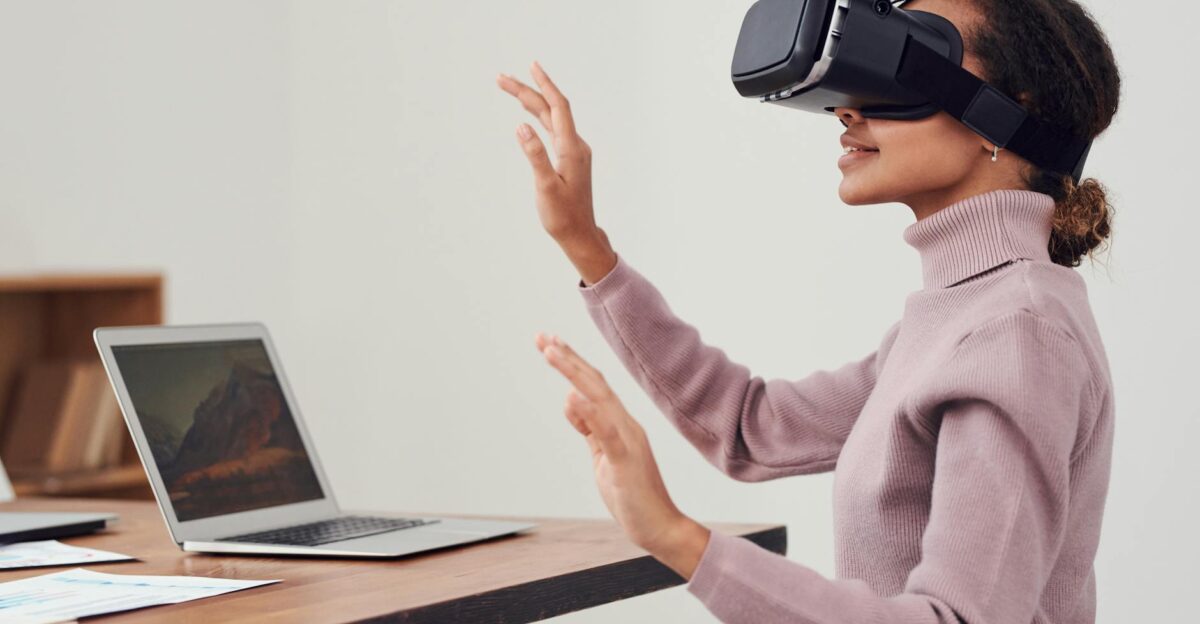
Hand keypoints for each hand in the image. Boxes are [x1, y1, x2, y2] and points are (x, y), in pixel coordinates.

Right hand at [497, 62, 616, 284]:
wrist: (579, 234)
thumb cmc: (563, 216)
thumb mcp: (546, 187)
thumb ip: (535, 155)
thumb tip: (521, 126)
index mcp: (571, 148)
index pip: (557, 107)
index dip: (544, 84)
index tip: (531, 66)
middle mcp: (575, 145)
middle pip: (550, 109)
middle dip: (527, 90)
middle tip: (501, 78)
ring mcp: (573, 151)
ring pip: (550, 118)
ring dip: (530, 102)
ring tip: (509, 88)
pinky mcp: (569, 158)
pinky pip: (552, 128)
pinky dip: (538, 116)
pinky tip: (528, 113)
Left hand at [535, 332, 710, 578]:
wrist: (659, 525)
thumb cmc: (632, 494)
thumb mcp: (602, 457)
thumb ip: (590, 430)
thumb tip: (572, 403)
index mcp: (619, 423)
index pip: (593, 385)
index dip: (572, 362)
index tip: (550, 343)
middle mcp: (625, 424)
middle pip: (594, 382)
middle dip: (567, 358)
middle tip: (542, 337)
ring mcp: (627, 440)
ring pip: (598, 397)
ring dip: (573, 372)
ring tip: (550, 352)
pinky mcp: (625, 460)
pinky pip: (606, 432)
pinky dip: (588, 413)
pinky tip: (571, 397)